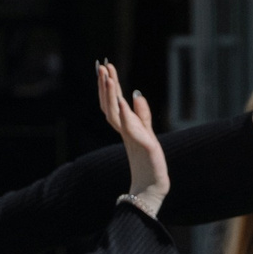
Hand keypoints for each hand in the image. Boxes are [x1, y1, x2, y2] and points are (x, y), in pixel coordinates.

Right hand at [95, 60, 169, 216]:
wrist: (151, 188)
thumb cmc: (148, 163)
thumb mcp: (146, 133)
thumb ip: (141, 115)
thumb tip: (136, 93)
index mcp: (125, 127)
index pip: (113, 102)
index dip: (108, 85)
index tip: (104, 66)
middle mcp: (124, 131)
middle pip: (110, 105)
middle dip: (105, 85)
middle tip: (101, 65)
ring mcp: (131, 137)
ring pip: (115, 113)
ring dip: (110, 94)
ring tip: (107, 76)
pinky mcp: (143, 144)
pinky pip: (130, 127)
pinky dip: (124, 113)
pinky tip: (121, 99)